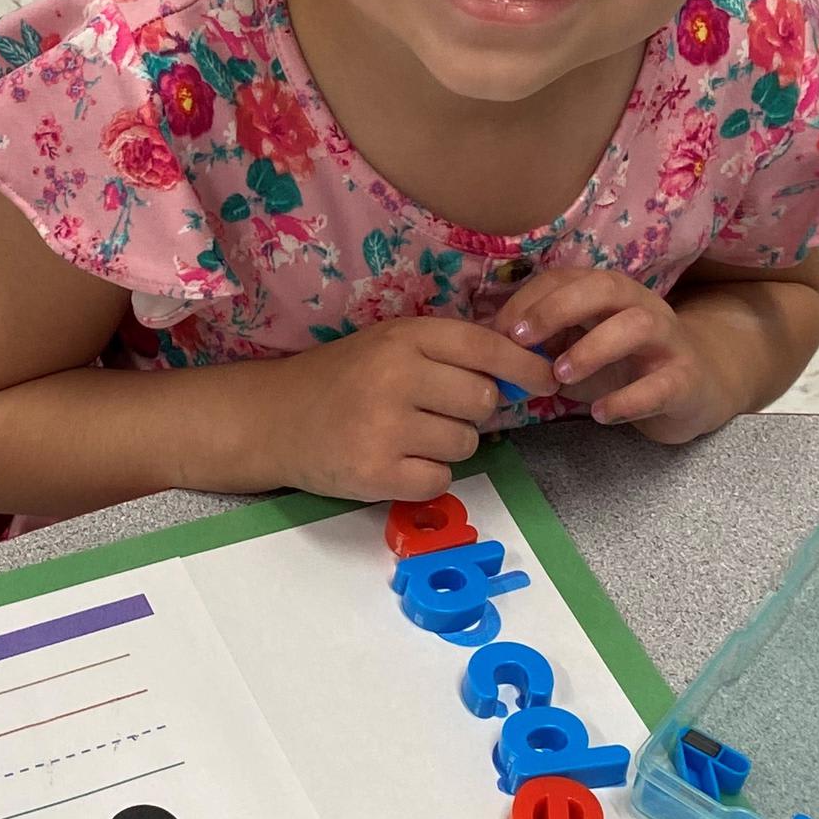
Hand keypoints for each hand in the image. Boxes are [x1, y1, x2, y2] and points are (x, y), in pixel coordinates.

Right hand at [254, 318, 559, 502]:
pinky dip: (426, 477)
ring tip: (407, 437)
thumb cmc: (339, 379)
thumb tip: (523, 373)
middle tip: (436, 412)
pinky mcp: (376, 474)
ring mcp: (385, 428)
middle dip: (471, 412)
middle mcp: (395, 377)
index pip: (484, 346)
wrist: (272, 420)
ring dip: (448, 446)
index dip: (524, 365)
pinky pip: (440, 480)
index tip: (546, 379)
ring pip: (465, 444)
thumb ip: (447, 353)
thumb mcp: (388, 345)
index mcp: (402, 337)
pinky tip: (395, 462)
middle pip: (483, 401)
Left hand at [498, 268, 730, 444]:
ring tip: (560, 376)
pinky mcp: (686, 380)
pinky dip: (629, 399)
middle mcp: (640, 306)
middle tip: (522, 341)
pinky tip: (601, 413)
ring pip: (637, 325)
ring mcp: (668, 341)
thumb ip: (541, 345)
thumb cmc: (624, 365)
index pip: (567, 278)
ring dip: (593, 348)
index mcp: (609, 294)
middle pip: (605, 286)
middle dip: (558, 308)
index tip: (500, 331)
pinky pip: (662, 385)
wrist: (696, 388)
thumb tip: (488, 346)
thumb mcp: (577, 349)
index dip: (530, 300)